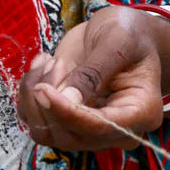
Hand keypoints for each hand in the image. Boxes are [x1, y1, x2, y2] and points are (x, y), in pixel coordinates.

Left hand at [14, 5, 169, 151]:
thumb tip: (66, 99)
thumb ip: (93, 72)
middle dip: (51, 98)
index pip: (101, 127)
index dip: (68, 112)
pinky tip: (42, 65)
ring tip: (48, 60)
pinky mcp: (66, 119)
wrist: (120, 32)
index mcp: (141, 112)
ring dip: (35, 96)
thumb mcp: (116, 41)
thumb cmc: (127, 32)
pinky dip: (28, 93)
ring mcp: (89, 128)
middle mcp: (116, 130)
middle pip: (70, 137)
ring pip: (47, 132)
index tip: (43, 89)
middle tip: (55, 60)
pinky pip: (35, 119)